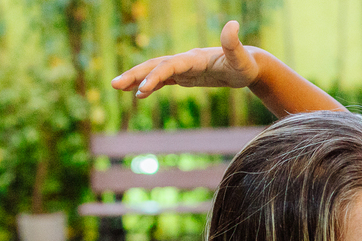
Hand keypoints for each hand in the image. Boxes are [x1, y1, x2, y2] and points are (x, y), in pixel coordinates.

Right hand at [112, 21, 259, 98]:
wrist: (247, 66)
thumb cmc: (245, 65)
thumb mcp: (241, 59)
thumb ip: (233, 44)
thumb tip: (233, 24)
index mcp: (195, 58)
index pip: (171, 66)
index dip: (157, 76)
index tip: (143, 88)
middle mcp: (186, 60)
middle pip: (156, 66)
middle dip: (136, 74)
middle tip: (114, 85)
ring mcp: (184, 68)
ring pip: (156, 72)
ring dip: (137, 78)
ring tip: (118, 87)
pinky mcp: (186, 76)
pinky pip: (164, 80)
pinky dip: (150, 85)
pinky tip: (139, 95)